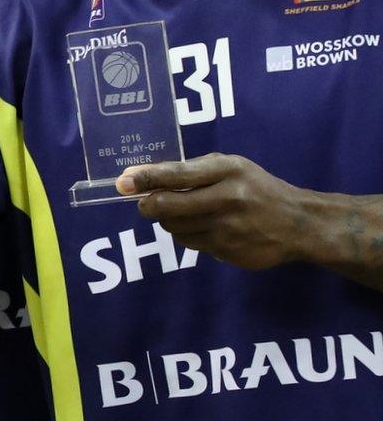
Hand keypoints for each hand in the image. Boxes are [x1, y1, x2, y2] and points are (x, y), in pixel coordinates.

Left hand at [121, 154, 314, 269]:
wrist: (299, 223)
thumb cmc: (258, 189)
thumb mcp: (232, 168)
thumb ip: (191, 170)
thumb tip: (142, 176)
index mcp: (229, 171)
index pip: (177, 174)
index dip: (145, 179)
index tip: (122, 183)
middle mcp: (227, 199)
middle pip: (167, 206)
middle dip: (148, 205)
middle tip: (146, 203)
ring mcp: (227, 228)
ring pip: (173, 228)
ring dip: (169, 221)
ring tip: (186, 213)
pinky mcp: (227, 252)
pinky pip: (189, 243)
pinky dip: (187, 235)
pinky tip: (204, 228)